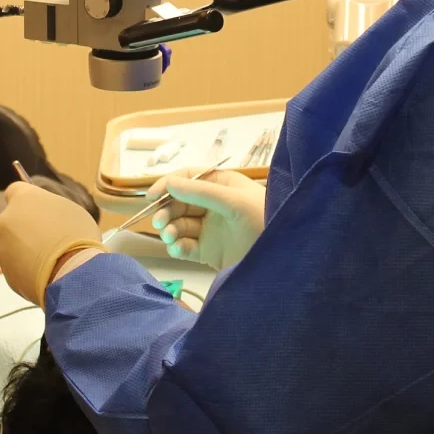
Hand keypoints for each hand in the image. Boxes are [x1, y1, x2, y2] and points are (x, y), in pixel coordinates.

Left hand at [0, 181, 102, 304]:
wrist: (72, 272)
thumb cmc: (77, 235)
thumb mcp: (69, 210)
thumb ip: (49, 209)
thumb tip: (44, 216)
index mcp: (23, 199)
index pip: (14, 191)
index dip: (26, 201)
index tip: (38, 211)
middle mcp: (6, 219)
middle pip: (13, 220)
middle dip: (26, 227)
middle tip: (49, 238)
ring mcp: (3, 246)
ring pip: (13, 245)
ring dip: (26, 249)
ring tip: (51, 261)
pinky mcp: (6, 271)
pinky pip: (17, 267)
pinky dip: (27, 269)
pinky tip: (46, 274)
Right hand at [149, 169, 265, 269]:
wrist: (282, 255)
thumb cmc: (263, 218)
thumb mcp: (233, 201)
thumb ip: (201, 192)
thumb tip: (169, 184)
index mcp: (220, 185)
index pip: (187, 178)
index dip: (168, 185)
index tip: (151, 197)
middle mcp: (212, 205)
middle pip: (179, 203)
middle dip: (167, 211)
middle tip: (160, 223)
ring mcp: (209, 229)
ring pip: (179, 225)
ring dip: (170, 230)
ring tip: (171, 237)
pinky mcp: (208, 251)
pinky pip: (185, 246)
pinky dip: (177, 247)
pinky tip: (177, 249)